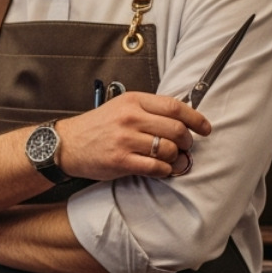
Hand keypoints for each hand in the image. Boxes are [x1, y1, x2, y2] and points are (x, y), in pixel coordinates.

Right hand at [54, 92, 210, 180]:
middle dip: (187, 141)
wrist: (67, 144)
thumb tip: (181, 120)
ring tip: (171, 159)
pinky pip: (155, 168)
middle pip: (176, 129)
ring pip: (168, 150)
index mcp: (133, 101)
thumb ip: (148, 110)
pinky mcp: (121, 161)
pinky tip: (161, 169)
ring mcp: (125, 140)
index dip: (195, 119)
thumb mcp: (121, 107)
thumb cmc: (96, 127)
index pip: (174, 107)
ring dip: (175, 158)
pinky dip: (165, 170)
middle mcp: (130, 118)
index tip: (205, 128)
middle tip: (185, 146)